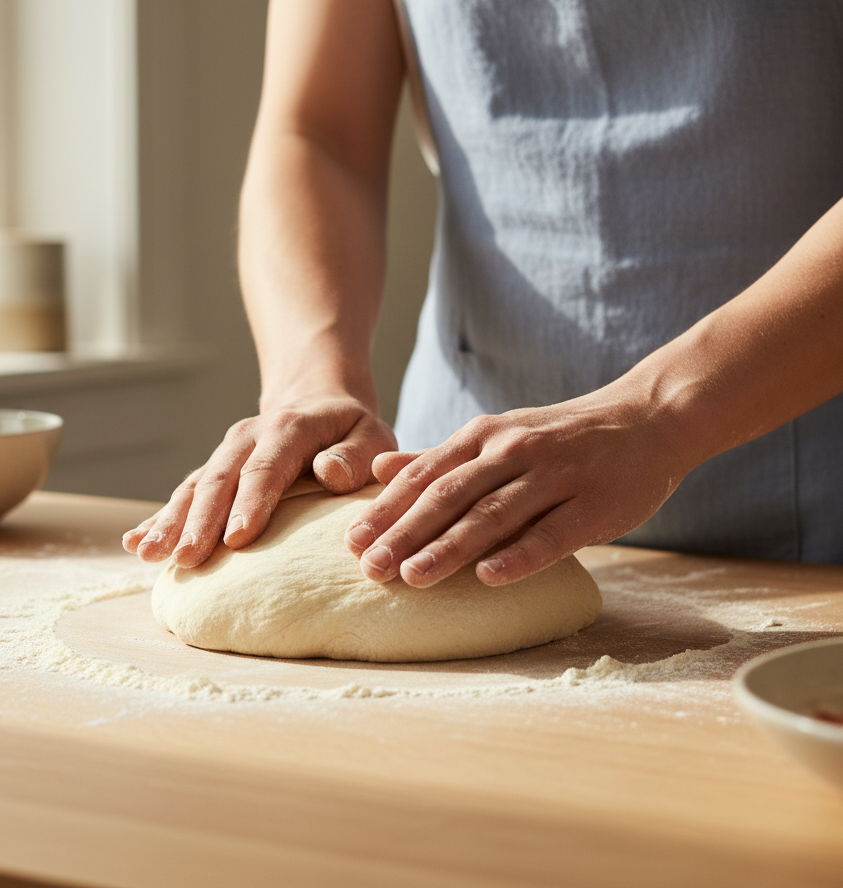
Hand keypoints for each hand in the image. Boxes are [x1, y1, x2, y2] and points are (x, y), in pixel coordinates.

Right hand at [123, 392, 396, 566]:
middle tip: (188, 560)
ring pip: (194, 488)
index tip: (238, 538)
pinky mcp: (213, 470)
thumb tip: (331, 473)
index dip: (252, 502)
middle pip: (221, 481)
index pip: (267, 467)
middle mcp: (249, 437)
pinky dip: (159, 518)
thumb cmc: (351, 431)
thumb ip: (357, 455)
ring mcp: (226, 454)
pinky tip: (135, 542)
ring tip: (148, 554)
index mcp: (290, 428)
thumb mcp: (371, 435)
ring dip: (171, 522)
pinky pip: (183, 494)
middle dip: (201, 522)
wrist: (315, 401)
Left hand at [344, 381, 690, 587]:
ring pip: (493, 514)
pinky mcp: (593, 504)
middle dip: (405, 532)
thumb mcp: (496, 435)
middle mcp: (512, 451)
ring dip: (449, 547)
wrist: (645, 419)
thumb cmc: (560, 437)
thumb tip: (379, 467)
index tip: (352, 543)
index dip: (387, 510)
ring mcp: (554, 476)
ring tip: (412, 577)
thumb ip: (439, 455)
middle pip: (449, 496)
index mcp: (483, 436)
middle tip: (370, 568)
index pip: (424, 476)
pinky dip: (519, 555)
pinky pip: (552, 533)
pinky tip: (488, 578)